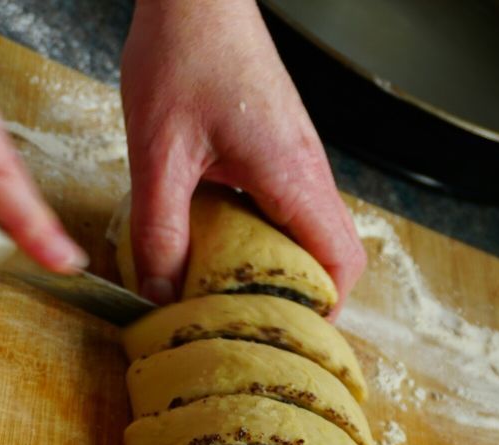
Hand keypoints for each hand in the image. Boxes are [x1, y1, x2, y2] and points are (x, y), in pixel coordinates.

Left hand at [121, 0, 364, 309]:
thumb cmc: (184, 53)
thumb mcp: (158, 154)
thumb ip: (158, 230)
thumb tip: (159, 293)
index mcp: (292, 174)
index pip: (341, 262)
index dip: (326, 310)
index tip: (292, 337)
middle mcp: (307, 166)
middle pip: (336, 255)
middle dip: (306, 298)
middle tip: (261, 326)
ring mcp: (298, 155)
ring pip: (315, 232)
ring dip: (285, 268)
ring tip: (242, 295)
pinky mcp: (279, 145)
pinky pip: (292, 207)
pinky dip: (271, 238)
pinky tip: (227, 246)